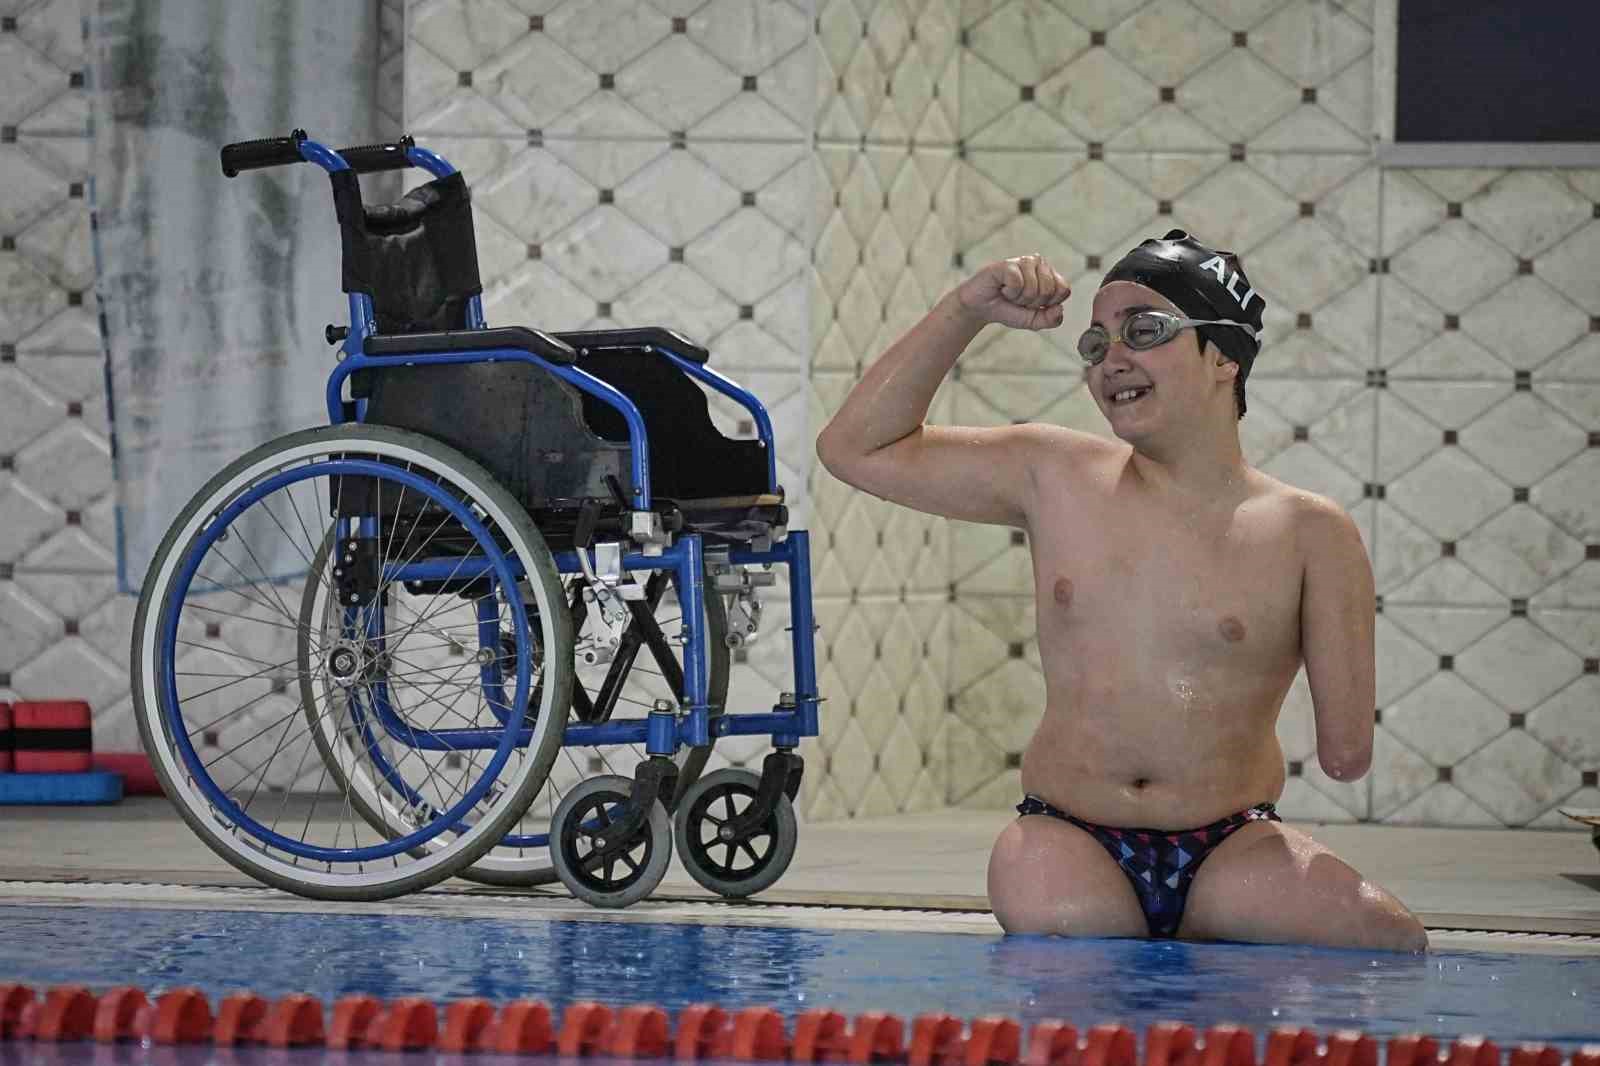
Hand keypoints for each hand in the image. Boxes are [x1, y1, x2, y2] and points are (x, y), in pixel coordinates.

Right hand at [955, 255, 1070, 330]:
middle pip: (1049, 290)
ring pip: (1034, 288)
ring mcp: (1024, 261)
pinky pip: (1018, 284)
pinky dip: (1009, 293)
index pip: (1064, 289)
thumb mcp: (1034, 321)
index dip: (1049, 304)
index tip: (1033, 305)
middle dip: (1032, 303)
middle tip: (1019, 300)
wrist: (981, 309)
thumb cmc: (1008, 309)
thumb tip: (1059, 309)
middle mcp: (1039, 263)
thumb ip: (1051, 319)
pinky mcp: (1008, 264)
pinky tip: (1002, 288)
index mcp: (1049, 274)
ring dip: (1019, 299)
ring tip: (1010, 294)